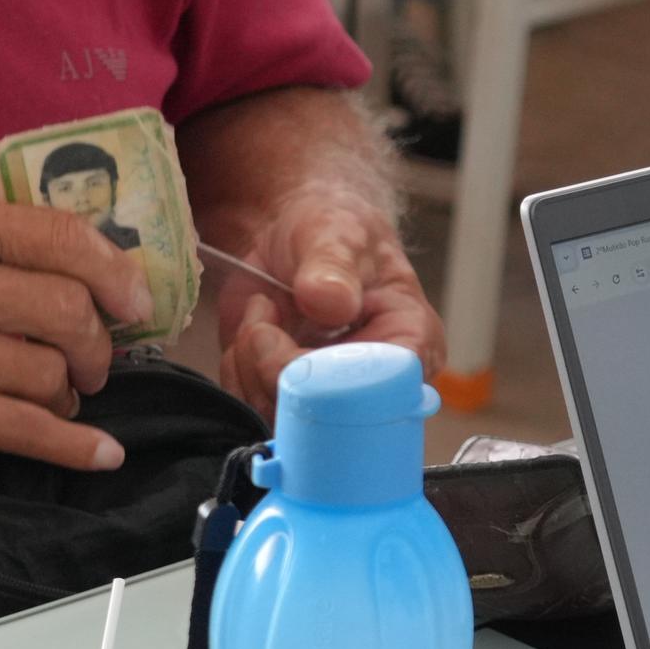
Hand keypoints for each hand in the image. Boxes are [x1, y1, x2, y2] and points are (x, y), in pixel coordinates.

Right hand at [0, 193, 145, 469]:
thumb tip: (85, 270)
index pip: (62, 236)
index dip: (115, 271)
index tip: (135, 300)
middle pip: (70, 310)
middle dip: (95, 344)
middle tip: (90, 363)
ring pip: (51, 373)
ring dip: (66, 394)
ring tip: (50, 396)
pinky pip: (30, 430)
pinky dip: (76, 447)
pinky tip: (99, 453)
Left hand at [207, 177, 439, 402]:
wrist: (295, 237)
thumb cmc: (334, 231)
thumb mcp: (336, 233)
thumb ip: (333, 265)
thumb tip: (332, 302)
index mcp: (412, 346)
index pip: (377, 391)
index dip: (328, 381)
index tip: (292, 341)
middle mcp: (377, 384)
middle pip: (324, 416)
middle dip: (275, 368)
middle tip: (265, 315)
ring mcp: (331, 397)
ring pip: (281, 417)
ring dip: (250, 363)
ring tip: (262, 311)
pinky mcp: (289, 398)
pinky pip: (252, 406)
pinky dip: (237, 369)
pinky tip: (254, 330)